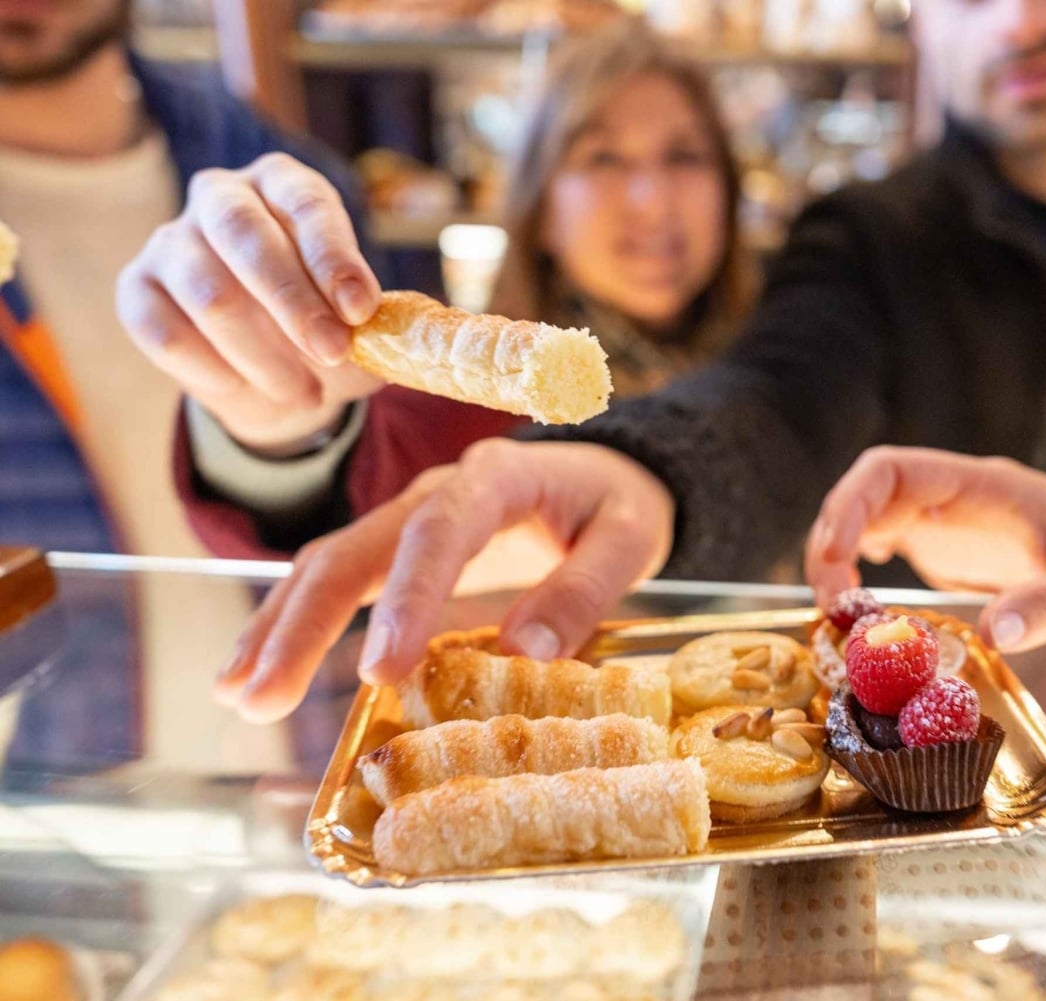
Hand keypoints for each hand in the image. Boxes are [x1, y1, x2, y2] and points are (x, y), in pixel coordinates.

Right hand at [117, 153, 384, 454]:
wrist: (272, 375)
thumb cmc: (327, 331)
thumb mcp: (364, 326)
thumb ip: (378, 323)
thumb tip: (399, 334)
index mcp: (284, 185)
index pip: (305, 203)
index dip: (332, 256)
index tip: (359, 309)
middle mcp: (222, 196)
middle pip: (245, 235)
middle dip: (294, 303)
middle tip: (333, 353)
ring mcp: (171, 239)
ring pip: (209, 294)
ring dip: (263, 355)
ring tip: (306, 394)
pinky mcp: (137, 288)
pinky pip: (166, 333)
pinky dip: (214, 372)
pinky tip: (247, 390)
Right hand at [215, 440, 675, 721]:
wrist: (611, 474)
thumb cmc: (619, 506)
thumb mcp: (630, 537)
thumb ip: (586, 586)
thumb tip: (528, 650)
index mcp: (497, 478)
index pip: (439, 532)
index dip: (406, 598)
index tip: (382, 669)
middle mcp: (438, 492)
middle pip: (356, 547)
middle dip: (304, 622)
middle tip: (263, 694)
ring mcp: (409, 518)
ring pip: (329, 561)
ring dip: (279, 626)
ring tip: (237, 693)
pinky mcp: (398, 549)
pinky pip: (335, 578)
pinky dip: (291, 622)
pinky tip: (252, 670)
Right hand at [804, 447, 1045, 657]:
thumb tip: (994, 634)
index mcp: (984, 485)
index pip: (892, 469)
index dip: (850, 503)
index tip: (835, 557)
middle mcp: (954, 495)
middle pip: (864, 496)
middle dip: (831, 542)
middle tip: (832, 608)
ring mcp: (945, 521)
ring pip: (864, 522)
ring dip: (837, 562)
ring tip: (840, 618)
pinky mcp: (944, 550)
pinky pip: (879, 548)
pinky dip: (855, 575)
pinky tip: (855, 608)